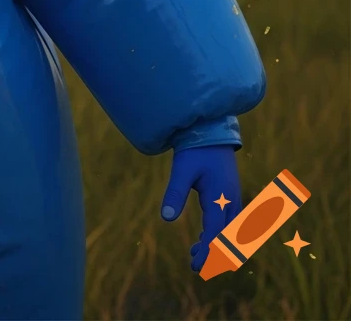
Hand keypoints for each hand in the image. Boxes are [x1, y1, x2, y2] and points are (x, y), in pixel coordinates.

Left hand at [160, 144, 241, 271]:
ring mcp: (233, 199)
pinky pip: (229, 224)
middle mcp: (231, 202)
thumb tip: (165, 218)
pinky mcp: (230, 196)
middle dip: (213, 254)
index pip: (216, 234)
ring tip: (194, 254)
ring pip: (230, 233)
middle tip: (194, 266)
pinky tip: (202, 238)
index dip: (207, 252)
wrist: (210, 131)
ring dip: (216, 246)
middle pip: (227, 239)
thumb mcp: (182, 169)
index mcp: (221, 198)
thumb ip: (174, 193)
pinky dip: (218, 235)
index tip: (196, 267)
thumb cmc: (195, 150)